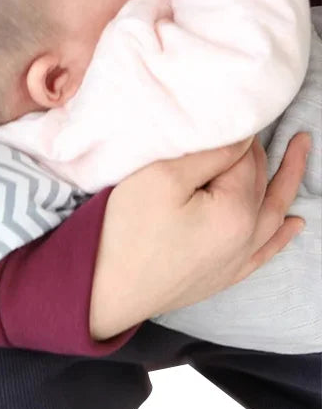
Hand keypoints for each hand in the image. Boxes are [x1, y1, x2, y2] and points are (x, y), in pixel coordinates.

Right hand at [89, 132, 309, 340]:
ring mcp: (237, 261)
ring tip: (301, 153)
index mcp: (236, 211)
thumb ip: (207, 154)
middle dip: (263, 152)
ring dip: (287, 182)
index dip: (237, 135)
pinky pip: (265, 251)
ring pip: (273, 213)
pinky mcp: (222, 277)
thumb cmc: (128, 232)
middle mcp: (247, 237)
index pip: (245, 159)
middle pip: (261, 183)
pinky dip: (282, 234)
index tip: (229, 116)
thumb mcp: (161, 178)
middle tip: (262, 122)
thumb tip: (241, 138)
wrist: (107, 291)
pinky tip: (293, 224)